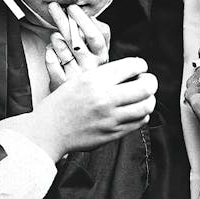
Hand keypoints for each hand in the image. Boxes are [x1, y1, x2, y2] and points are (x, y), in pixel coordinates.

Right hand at [28, 56, 155, 157]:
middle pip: (146, 86)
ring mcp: (110, 118)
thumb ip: (104, 75)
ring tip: (143, 97)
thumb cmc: (61, 104)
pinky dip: (142, 114)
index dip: (141, 65)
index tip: (139, 67)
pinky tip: (134, 111)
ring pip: (146, 106)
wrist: (48, 131)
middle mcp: (104, 98)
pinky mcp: (113, 133)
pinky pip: (139, 122)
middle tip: (146, 81)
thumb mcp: (79, 80)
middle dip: (150, 81)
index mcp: (94, 80)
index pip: (132, 66)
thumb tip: (131, 70)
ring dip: (149, 99)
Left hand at [45, 3, 110, 90]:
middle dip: (63, 21)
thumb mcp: (100, 55)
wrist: (83, 102)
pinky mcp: (61, 85)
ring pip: (63, 52)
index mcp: (102, 59)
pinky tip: (50, 50)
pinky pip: (52, 64)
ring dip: (56, 39)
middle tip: (54, 7)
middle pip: (76, 40)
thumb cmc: (90, 73)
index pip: (95, 36)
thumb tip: (92, 17)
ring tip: (55, 35)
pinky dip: (49, 54)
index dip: (83, 20)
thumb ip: (99, 35)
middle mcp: (90, 68)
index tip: (72, 8)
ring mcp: (75, 77)